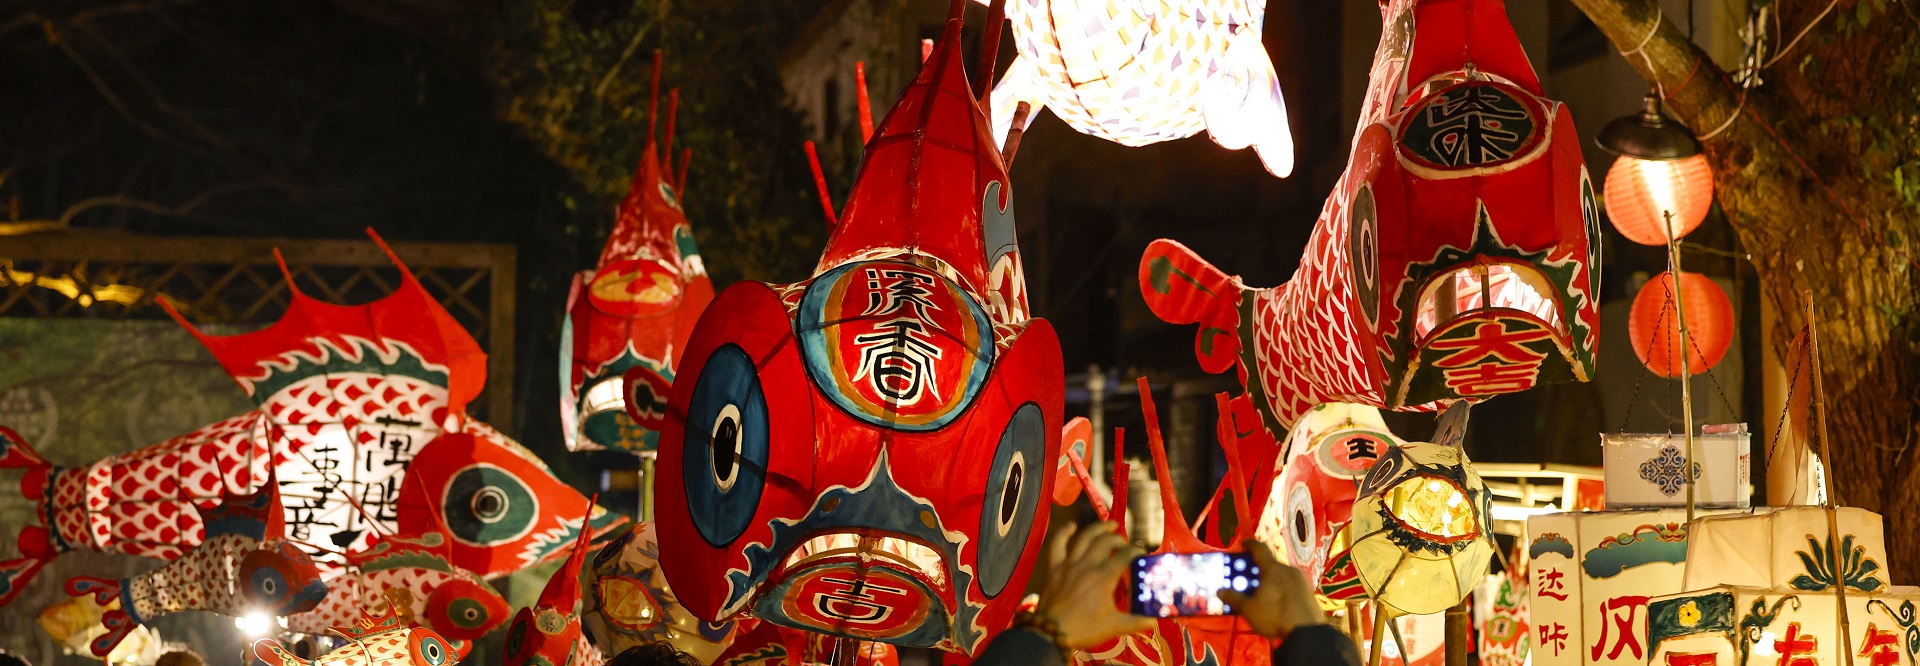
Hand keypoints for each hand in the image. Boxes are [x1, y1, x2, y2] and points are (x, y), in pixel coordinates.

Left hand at [1034, 522, 1156, 647]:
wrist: (1052, 633)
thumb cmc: (1085, 629)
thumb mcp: (1114, 626)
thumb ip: (1136, 622)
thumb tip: (1154, 621)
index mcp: (1104, 578)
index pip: (1125, 556)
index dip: (1136, 552)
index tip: (1141, 554)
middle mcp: (1088, 565)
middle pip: (1106, 542)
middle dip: (1119, 540)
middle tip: (1124, 545)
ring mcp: (1069, 564)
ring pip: (1084, 538)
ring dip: (1098, 528)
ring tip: (1110, 525)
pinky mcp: (1054, 567)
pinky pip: (1057, 544)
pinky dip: (1063, 532)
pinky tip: (1071, 525)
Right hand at [1217, 541, 1324, 638]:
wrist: (1306, 633)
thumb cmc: (1275, 615)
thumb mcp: (1250, 609)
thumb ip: (1234, 598)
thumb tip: (1220, 591)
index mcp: (1273, 569)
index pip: (1260, 549)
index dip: (1250, 545)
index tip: (1243, 545)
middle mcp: (1289, 570)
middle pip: (1272, 564)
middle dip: (1260, 569)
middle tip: (1251, 578)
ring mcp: (1301, 580)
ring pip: (1283, 575)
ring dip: (1273, 580)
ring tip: (1265, 593)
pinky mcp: (1309, 592)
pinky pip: (1292, 585)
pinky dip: (1283, 589)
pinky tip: (1279, 602)